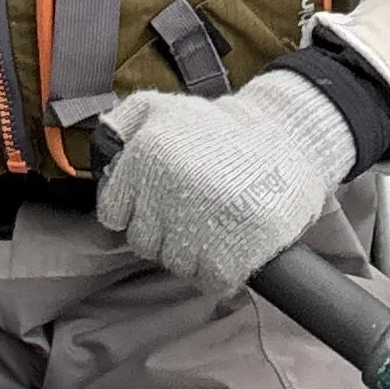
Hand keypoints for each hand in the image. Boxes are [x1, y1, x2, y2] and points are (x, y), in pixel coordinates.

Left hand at [93, 71, 357, 298]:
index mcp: (145, 156)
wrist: (290, 140)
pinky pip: (210, 281)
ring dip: (194, 253)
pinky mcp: (231, 254)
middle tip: (193, 211)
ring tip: (215, 224)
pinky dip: (221, 271)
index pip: (113, 214)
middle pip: (143, 243)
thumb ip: (121, 123)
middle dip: (165, 232)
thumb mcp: (163, 107)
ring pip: (175, 265)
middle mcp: (166, 191)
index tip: (160, 202)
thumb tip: (99, 153)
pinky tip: (232, 243)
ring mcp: (199, 225)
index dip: (137, 211)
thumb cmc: (222, 129)